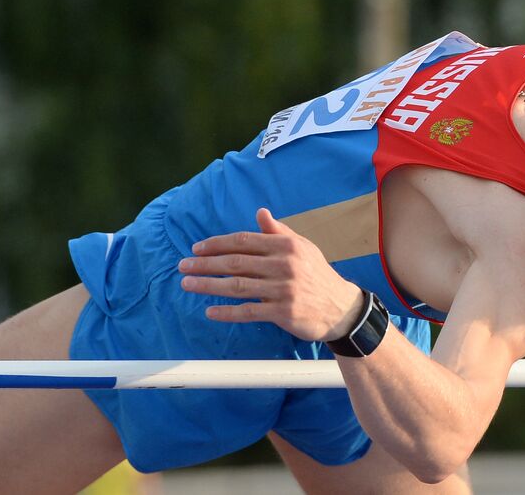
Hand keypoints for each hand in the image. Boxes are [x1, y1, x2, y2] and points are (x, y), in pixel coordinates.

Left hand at [179, 207, 364, 341]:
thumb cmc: (317, 274)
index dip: (217, 244)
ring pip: (238, 286)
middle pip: (236, 262)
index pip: (244, 241)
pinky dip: (227, 312)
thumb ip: (278, 232)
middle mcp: (284, 265)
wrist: (340, 307)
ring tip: (188, 284)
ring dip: (209, 285)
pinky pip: (249, 312)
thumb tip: (260, 213)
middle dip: (205, 264)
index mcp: (286, 246)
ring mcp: (283, 289)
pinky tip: (210, 311)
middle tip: (183, 266)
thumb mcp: (302, 248)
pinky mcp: (283, 312)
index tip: (196, 248)